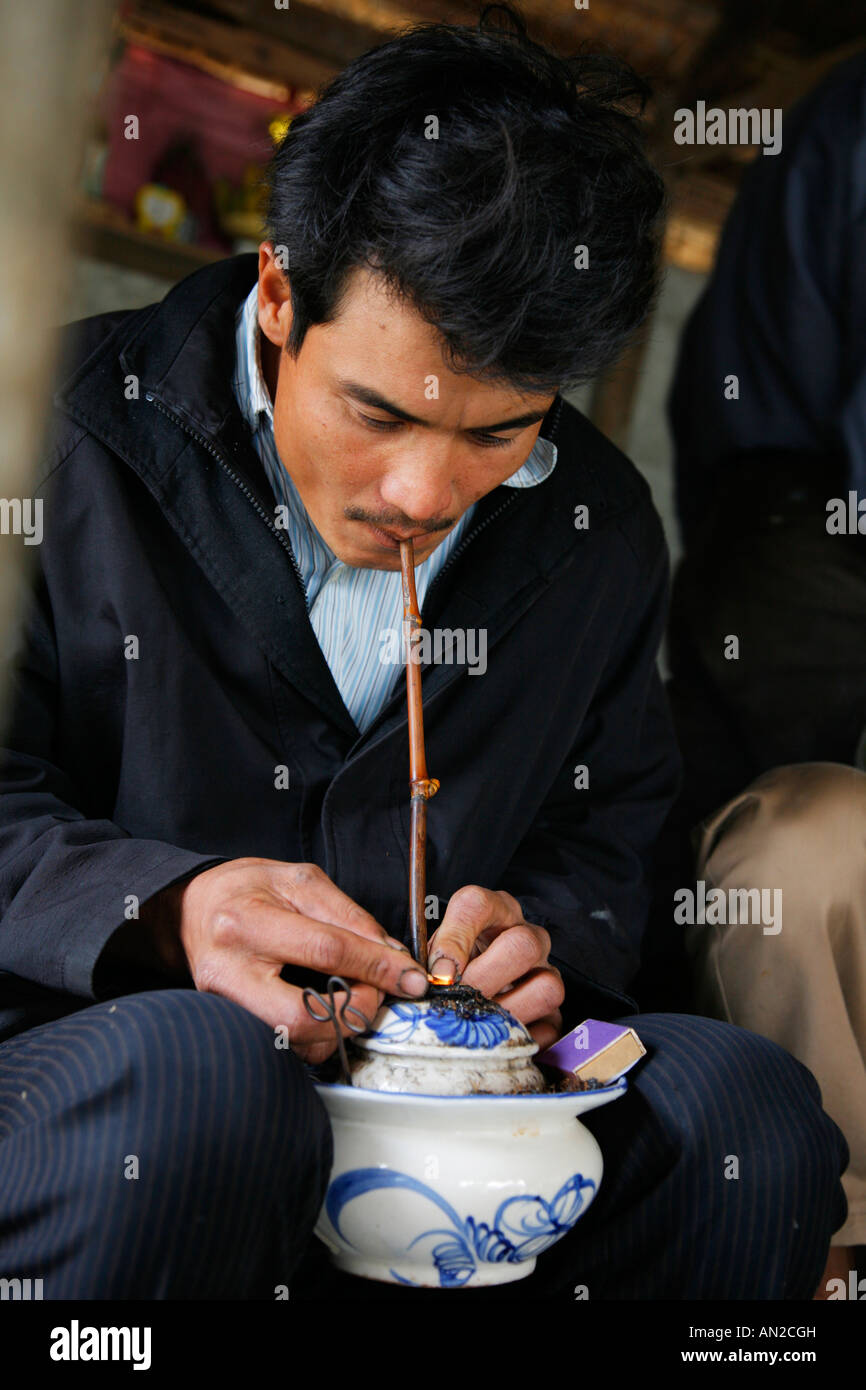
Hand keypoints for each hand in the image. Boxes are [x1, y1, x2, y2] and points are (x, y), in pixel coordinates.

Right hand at [176, 858, 427, 1063]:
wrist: (190, 909)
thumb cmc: (244, 889)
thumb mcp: (298, 880)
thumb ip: (347, 914)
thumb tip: (390, 953)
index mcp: (248, 921)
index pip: (326, 951)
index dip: (376, 967)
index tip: (411, 977)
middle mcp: (230, 970)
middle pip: (301, 1017)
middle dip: (353, 1013)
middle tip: (375, 996)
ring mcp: (223, 1005)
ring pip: (292, 1042)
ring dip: (337, 1028)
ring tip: (352, 999)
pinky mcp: (227, 1024)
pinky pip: (281, 1045)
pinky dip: (314, 1036)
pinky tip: (325, 1012)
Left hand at [427, 886, 563, 1049]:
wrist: (471, 997)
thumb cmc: (450, 970)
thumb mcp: (432, 956)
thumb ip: (424, 962)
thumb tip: (429, 980)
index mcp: (493, 911)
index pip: (477, 905)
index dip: (455, 939)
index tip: (438, 972)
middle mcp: (526, 936)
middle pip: (523, 944)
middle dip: (484, 978)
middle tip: (459, 998)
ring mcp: (546, 973)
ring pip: (548, 985)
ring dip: (508, 1011)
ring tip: (478, 1021)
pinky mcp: (554, 1013)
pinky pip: (550, 1028)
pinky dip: (520, 1037)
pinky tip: (494, 1040)